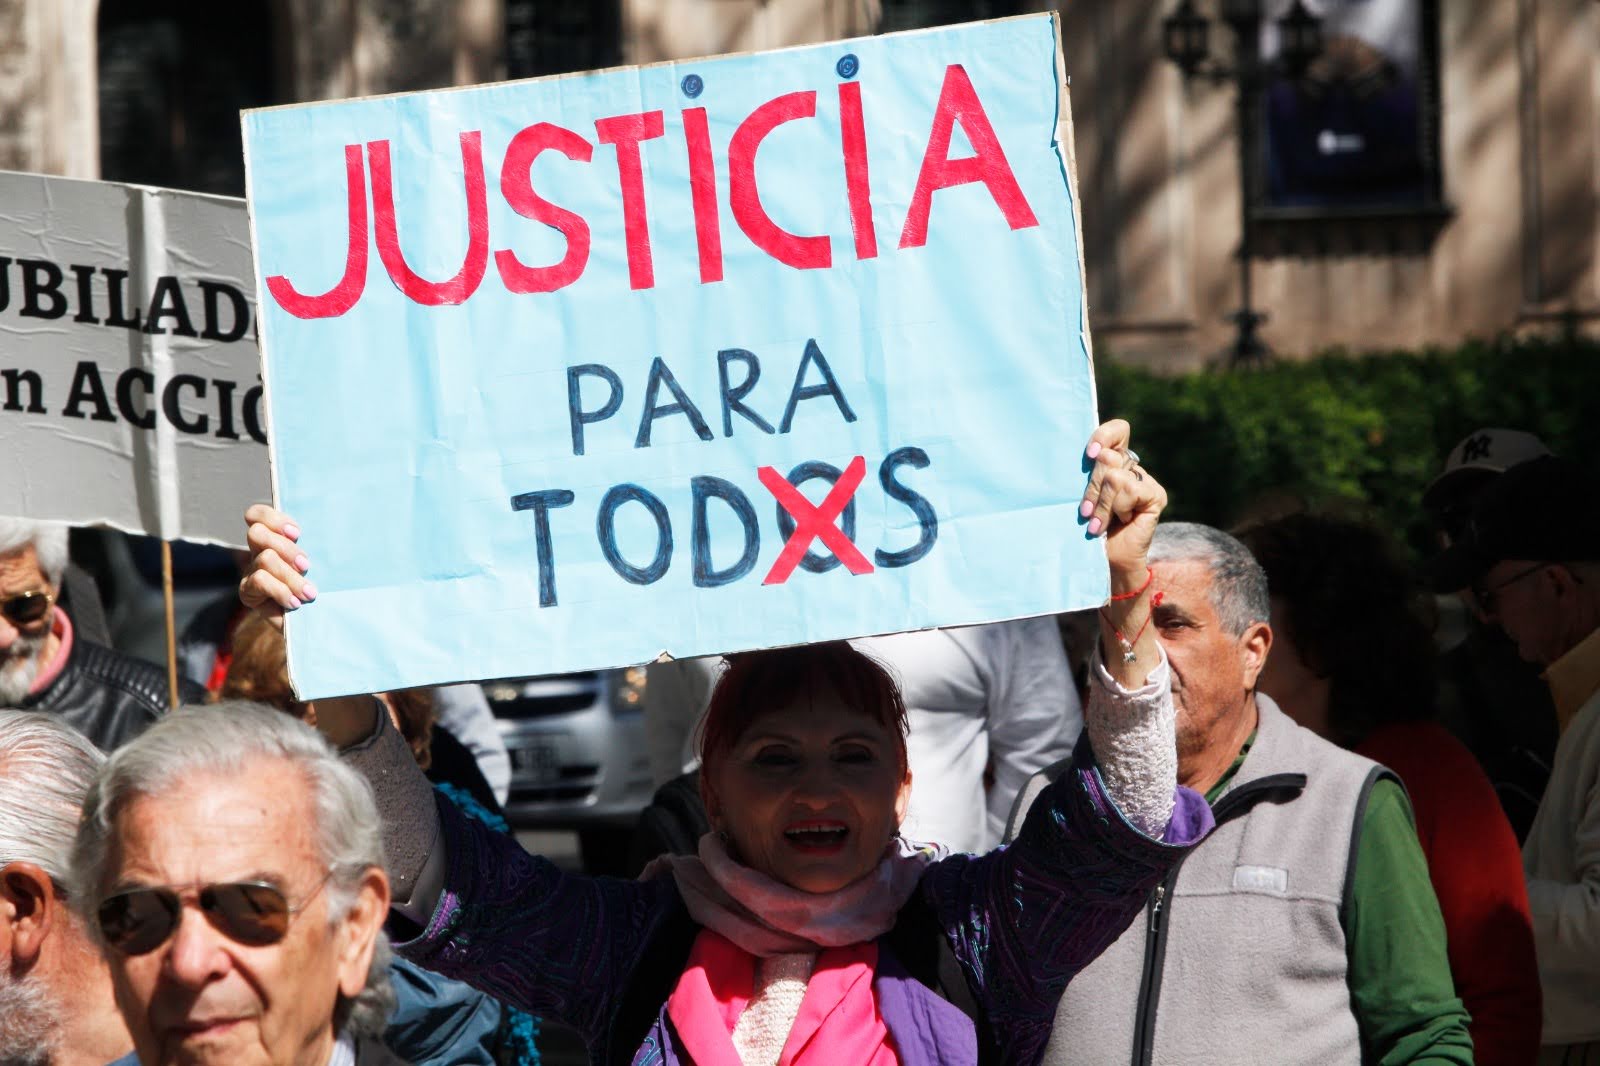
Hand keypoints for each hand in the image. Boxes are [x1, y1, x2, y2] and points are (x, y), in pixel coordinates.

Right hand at [240, 504, 316, 631]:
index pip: (257, 515)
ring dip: (290, 575)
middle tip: (306, 565)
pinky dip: (280, 590)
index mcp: (275, 538)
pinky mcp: (248, 592)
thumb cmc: (324, 588)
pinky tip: (295, 602)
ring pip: (265, 558)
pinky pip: (259, 581)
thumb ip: (319, 545)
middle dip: (285, 547)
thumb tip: (335, 526)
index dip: (273, 519)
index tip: (297, 533)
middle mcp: (259, 551)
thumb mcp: (324, 564)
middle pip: (256, 532)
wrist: (317, 622)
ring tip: (309, 592)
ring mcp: (252, 571)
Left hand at [1080, 419, 1165, 588]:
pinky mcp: (1155, 494)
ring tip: (1098, 523)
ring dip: (1101, 504)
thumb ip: (1090, 472)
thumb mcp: (1085, 495)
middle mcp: (1132, 467)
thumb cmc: (1090, 527)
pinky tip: (1121, 521)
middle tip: (1087, 512)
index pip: (1119, 430)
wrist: (1106, 559)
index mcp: (1114, 461)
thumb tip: (1096, 453)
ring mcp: (1145, 480)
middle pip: (1108, 457)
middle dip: (1091, 488)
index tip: (1089, 454)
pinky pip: (1128, 489)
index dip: (1104, 435)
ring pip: (1114, 476)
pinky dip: (1117, 508)